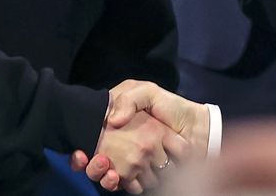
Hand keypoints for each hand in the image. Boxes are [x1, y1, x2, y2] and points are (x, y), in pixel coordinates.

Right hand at [71, 80, 198, 192]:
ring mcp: (129, 160)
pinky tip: (114, 177)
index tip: (80, 151)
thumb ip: (129, 100)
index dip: (81, 147)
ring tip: (105, 170)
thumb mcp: (148, 92)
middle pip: (93, 158)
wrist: (195, 128)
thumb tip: (112, 120)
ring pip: (104, 172)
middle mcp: (120, 143)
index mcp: (118, 122)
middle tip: (93, 159)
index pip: (90, 137)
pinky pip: (121, 184)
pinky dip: (114, 183)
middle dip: (89, 163)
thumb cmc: (172, 107)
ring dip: (99, 174)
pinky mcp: (139, 175)